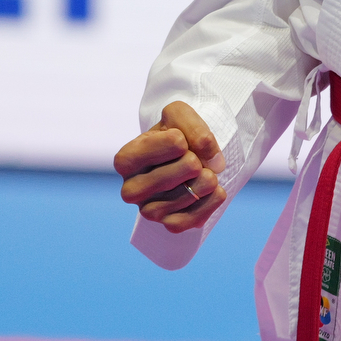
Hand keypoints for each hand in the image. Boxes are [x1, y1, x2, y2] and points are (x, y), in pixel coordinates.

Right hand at [115, 101, 228, 232]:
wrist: (184, 159)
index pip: (176, 142)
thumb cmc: (174, 135)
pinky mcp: (169, 226)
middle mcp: (131, 190)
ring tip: (202, 173)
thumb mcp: (178, 115)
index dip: (185, 137)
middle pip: (190, 165)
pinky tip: (211, 190)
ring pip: (196, 190)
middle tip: (191, 159)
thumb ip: (194, 127)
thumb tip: (215, 163)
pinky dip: (213, 199)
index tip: (178, 140)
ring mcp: (149, 211)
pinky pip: (199, 215)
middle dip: (199, 158)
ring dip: (209, 177)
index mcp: (126, 160)